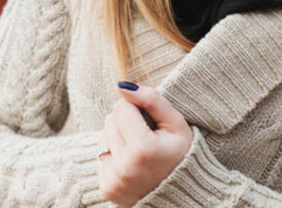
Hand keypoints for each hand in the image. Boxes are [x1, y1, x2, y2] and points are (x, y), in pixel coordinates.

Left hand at [98, 81, 192, 206]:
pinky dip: (114, 156)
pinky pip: (100, 156)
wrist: (181, 196)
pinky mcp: (107, 189)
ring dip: (118, 139)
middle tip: (146, 139)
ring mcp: (114, 180)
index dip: (136, 110)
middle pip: (110, 121)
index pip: (120, 107)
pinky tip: (132, 165)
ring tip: (139, 153)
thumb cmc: (181, 155)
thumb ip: (152, 100)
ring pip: (103, 137)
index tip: (149, 122)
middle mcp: (125, 167)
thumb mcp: (177, 124)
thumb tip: (123, 86)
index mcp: (143, 149)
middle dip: (126, 124)